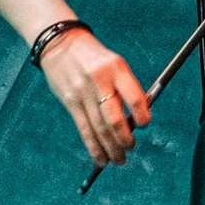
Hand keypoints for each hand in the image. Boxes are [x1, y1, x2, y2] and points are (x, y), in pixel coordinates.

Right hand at [41, 27, 151, 166]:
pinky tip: (101, 158)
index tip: (143, 125)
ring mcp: (82, 93)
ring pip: (98, 128)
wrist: (61, 44)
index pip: (133, 97)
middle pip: (113, 118)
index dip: (141, 115)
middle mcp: (99, 81)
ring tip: (119, 160)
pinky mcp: (70, 102)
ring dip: (110, 148)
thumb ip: (126, 88)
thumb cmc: (96, 58)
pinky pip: (84, 129)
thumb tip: (137, 120)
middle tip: (131, 148)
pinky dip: (93, 147)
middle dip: (124, 139)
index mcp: (116, 69)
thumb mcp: (115, 64)